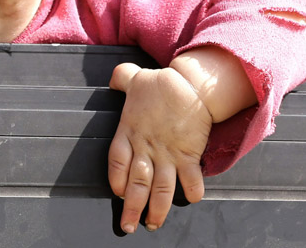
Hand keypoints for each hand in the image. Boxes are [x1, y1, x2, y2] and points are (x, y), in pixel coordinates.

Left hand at [108, 62, 211, 232]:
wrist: (192, 83)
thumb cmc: (163, 82)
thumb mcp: (134, 77)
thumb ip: (121, 78)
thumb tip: (113, 79)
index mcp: (129, 131)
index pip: (116, 161)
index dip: (116, 180)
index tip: (118, 194)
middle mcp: (146, 147)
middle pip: (136, 183)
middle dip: (131, 208)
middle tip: (128, 227)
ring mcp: (168, 153)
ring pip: (160, 188)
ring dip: (156, 209)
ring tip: (153, 224)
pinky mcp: (188, 154)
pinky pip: (189, 178)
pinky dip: (191, 191)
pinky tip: (190, 200)